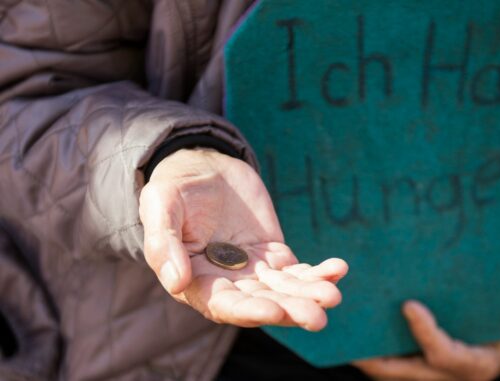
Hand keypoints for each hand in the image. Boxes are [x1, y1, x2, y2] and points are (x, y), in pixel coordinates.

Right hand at [139, 148, 347, 330]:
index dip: (249, 310)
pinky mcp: (274, 255)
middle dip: (290, 310)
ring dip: (309, 295)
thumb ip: (165, 244)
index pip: (224, 305)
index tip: (274, 309)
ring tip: (332, 295)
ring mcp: (254, 271)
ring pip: (285, 290)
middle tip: (318, 316)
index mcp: (196, 281)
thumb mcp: (160, 205)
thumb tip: (178, 282)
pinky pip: (299, 270)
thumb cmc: (174, 187)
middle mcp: (228, 284)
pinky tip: (338, 268)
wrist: (203, 166)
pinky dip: (319, 272)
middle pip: (262, 303)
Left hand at [354, 301, 499, 380]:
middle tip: (346, 337)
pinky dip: (380, 354)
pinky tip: (362, 332)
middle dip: (373, 359)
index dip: (426, 332)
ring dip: (370, 357)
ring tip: (345, 332)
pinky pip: (399, 367)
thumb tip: (495, 257)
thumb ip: (499, 297)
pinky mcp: (429, 371)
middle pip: (404, 374)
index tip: (409, 306)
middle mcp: (455, 378)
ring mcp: (440, 378)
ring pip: (396, 373)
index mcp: (478, 364)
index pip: (445, 355)